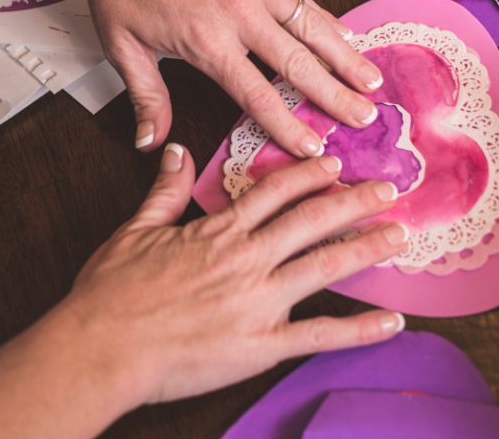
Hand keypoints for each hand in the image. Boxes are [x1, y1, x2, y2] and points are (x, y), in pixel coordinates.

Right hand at [63, 144, 407, 411]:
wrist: (100, 348)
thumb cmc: (111, 295)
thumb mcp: (135, 228)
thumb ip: (166, 189)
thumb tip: (176, 150)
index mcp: (219, 232)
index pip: (275, 191)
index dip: (309, 174)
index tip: (334, 163)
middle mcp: (247, 259)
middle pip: (312, 220)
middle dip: (354, 201)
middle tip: (388, 189)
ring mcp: (259, 302)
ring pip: (325, 266)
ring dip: (366, 248)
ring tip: (398, 234)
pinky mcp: (262, 345)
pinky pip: (321, 335)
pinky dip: (359, 329)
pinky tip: (391, 321)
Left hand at [67, 0, 383, 156]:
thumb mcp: (123, 44)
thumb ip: (146, 97)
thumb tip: (150, 138)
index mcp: (207, 39)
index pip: (259, 95)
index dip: (290, 126)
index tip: (312, 147)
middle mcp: (239, 10)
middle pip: (301, 64)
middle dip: (337, 96)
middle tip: (364, 118)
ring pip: (314, 26)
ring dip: (347, 57)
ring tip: (371, 81)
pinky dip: (328, 18)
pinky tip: (345, 33)